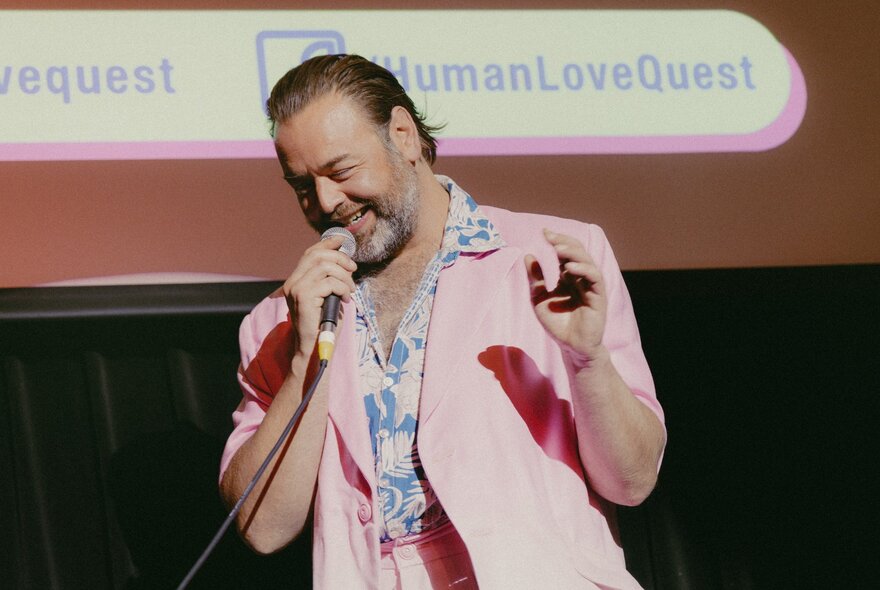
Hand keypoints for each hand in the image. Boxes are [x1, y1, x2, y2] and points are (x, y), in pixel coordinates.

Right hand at [281, 234, 357, 358]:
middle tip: (353, 270)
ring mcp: (296, 289)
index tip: (342, 240)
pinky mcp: (304, 298)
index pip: (310, 253)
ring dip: (344, 276)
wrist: (314, 348)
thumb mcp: (327, 297)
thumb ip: (330, 279)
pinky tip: (345, 299)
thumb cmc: (323, 325)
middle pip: (317, 256)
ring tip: (350, 290)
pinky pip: (330, 283)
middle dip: (340, 259)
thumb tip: (345, 262)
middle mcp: (292, 282)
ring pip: (325, 267)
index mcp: (296, 280)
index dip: (327, 244)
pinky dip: (343, 288)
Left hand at [524, 229, 606, 364]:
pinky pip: (594, 278)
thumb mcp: (539, 299)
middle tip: (549, 236)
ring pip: (587, 261)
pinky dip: (583, 270)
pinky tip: (569, 267)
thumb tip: (528, 256)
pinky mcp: (598, 297)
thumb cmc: (557, 324)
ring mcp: (591, 286)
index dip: (557, 241)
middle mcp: (581, 278)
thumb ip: (535, 279)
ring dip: (573, 253)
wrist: (570, 347)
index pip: (565, 253)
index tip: (544, 232)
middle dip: (564, 242)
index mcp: (569, 277)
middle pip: (578, 252)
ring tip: (557, 249)